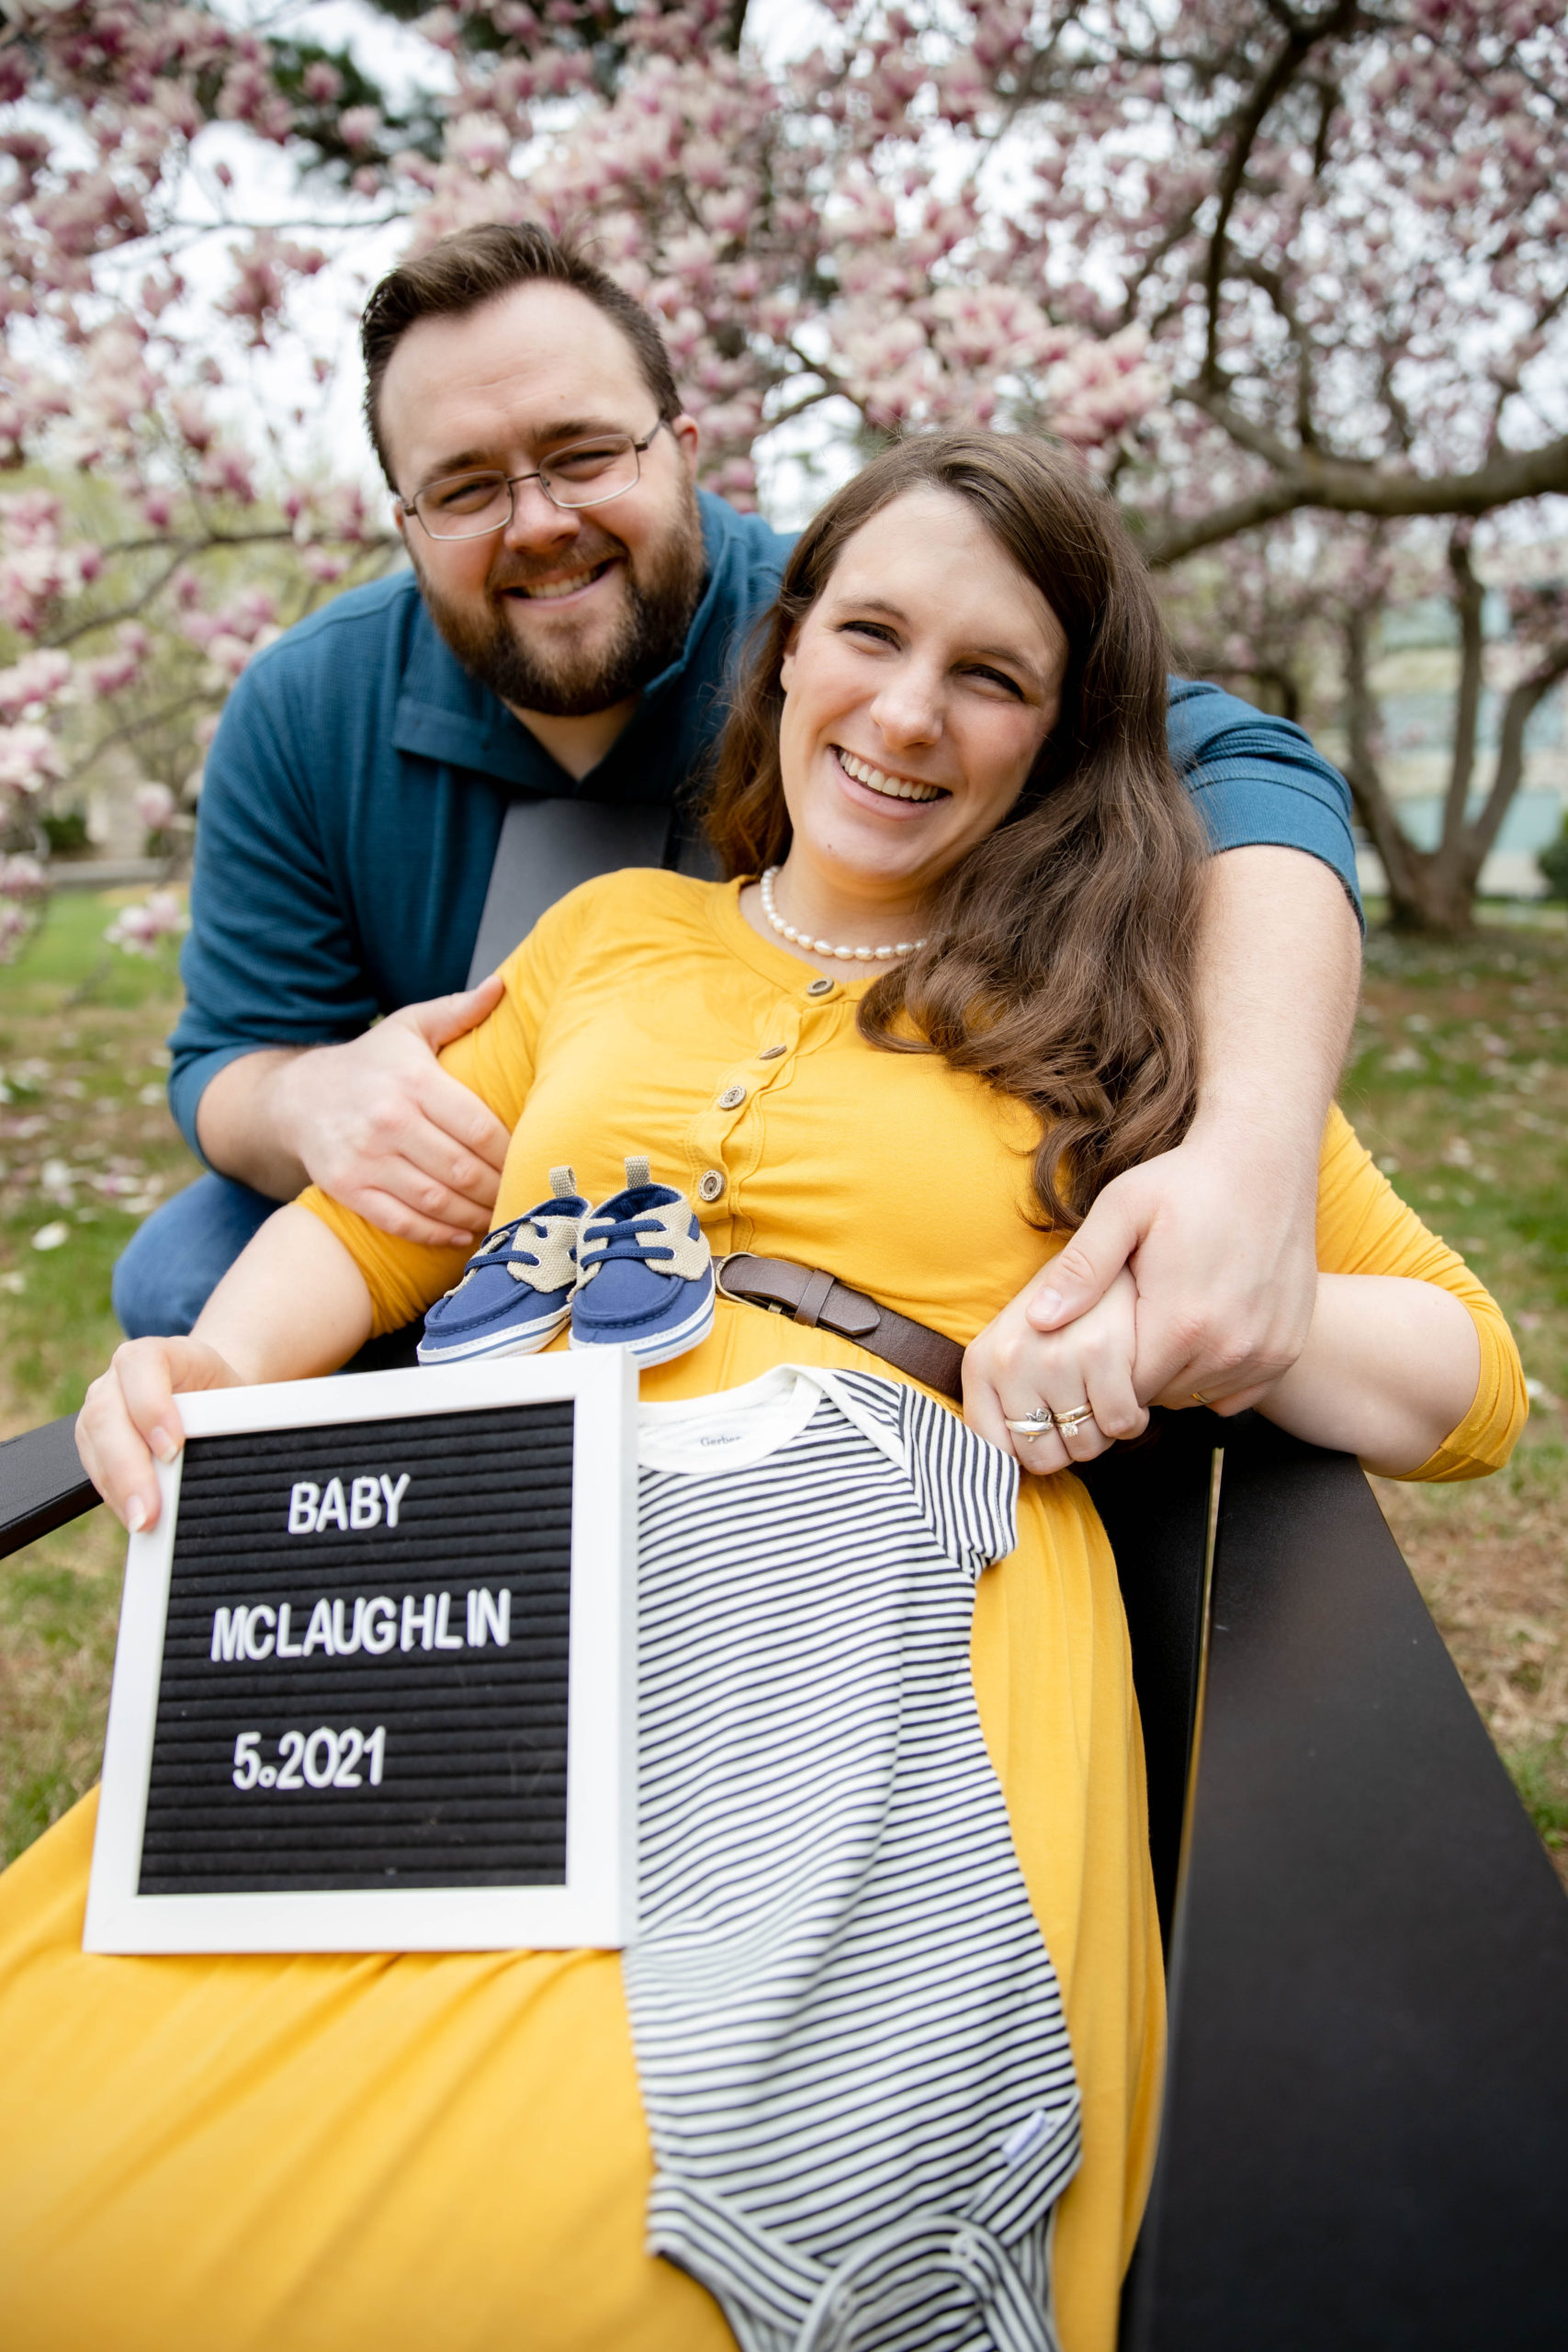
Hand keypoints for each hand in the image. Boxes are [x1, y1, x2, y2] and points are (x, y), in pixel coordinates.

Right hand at [76, 1337, 244, 1532]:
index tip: (172, 1449)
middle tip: (151, 1509)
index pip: (142, 1366)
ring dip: (117, 1488)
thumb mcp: (230, 1398)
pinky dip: (115, 1496)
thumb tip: (215, 1460)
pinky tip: (134, 1515)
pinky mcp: (92, 1439)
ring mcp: (99, 1406)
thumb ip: (220, 1421)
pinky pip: (94, 1469)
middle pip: (107, 1414)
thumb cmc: (221, 1395)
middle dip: (129, 1468)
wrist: (207, 1392)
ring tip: (142, 1521)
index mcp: (156, 1352)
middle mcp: (118, 1376)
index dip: (152, 1407)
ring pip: (93, 1444)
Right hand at [272, 976, 509, 1246]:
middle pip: (462, 1169)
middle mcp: (388, 1121)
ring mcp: (364, 1158)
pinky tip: (462, 1232)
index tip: (532, 1160)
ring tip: (501, 1216)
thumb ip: (457, 1012)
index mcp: (413, 1081)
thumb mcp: (409, 1028)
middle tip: (523, 1195)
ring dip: (475, 1214)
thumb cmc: (370, 1062)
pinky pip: (401, 1221)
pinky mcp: (346, 1188)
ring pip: (436, 1200)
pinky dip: (436, 1233)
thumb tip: (501, 988)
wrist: (297, 1096)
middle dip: (499, 1188)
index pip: (479, 1127)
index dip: (512, 1153)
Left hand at [964, 1266, 1146, 1471]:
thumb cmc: (1070, 1293)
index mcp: (982, 1362)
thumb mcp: (1016, 1332)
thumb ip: (1002, 1392)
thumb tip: (1005, 1458)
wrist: (1122, 1227)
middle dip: (1068, 1444)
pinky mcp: (1103, 1351)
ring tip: (1105, 1393)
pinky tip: (1129, 1388)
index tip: (1048, 1436)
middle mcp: (1010, 1361)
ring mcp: (1054, 1357)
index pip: (993, 1449)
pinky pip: (1121, 1423)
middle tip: (1082, 1408)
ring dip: (1102, 1432)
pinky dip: (1132, 1417)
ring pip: (1086, 1446)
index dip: (1026, 1454)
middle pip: (1042, 1457)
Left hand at [1025, 1119, 1319, 1413]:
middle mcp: (1229, 1348)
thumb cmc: (1185, 1180)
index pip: (1123, 1390)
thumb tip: (1038, 1322)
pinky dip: (1217, 1375)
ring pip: (1199, 1396)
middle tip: (1128, 1322)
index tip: (1095, 1337)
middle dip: (1136, 1371)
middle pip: (1160, 1396)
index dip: (1101, 1370)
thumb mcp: (1121, 1210)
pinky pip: (1239, 1392)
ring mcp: (1265, 1352)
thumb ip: (1080, 1269)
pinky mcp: (1287, 1347)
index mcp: (1181, 1323)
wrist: (1264, 1157)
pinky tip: (1202, 1334)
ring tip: (1163, 1322)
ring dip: (1176, 1373)